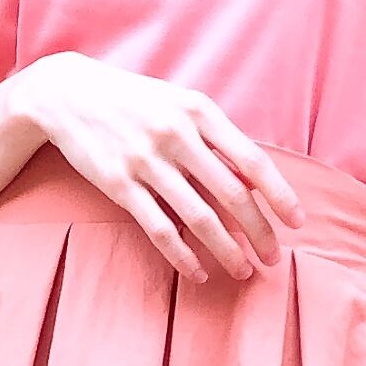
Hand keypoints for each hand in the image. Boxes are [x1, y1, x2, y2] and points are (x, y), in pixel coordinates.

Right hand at [20, 55, 307, 284]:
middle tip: (274, 257)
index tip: (297, 223)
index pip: (253, 161)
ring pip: (199, 217)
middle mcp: (177, 135)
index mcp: (200, 111)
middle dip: (259, 232)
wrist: (67, 93)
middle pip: (232, 194)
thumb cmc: (135, 100)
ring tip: (242, 270)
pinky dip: (183, 255)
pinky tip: (198, 272)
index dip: (280, 196)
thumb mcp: (180, 103)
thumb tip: (253, 179)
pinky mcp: (119, 184)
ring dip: (226, 250)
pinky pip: (159, 228)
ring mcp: (146, 160)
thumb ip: (216, 136)